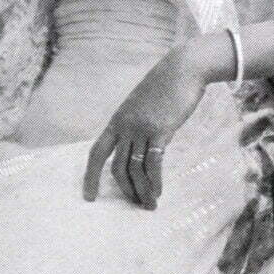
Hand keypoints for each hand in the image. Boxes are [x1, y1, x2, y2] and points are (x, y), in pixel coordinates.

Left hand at [83, 43, 210, 208]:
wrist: (184, 68)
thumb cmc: (166, 86)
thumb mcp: (142, 104)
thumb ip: (136, 123)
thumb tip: (138, 145)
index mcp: (117, 120)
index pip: (96, 153)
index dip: (90, 176)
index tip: (89, 196)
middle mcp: (125, 126)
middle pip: (116, 166)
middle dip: (125, 190)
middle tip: (135, 204)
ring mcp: (142, 128)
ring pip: (135, 168)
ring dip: (142, 190)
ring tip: (149, 205)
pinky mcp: (161, 130)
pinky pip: (153, 163)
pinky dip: (154, 181)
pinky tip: (158, 192)